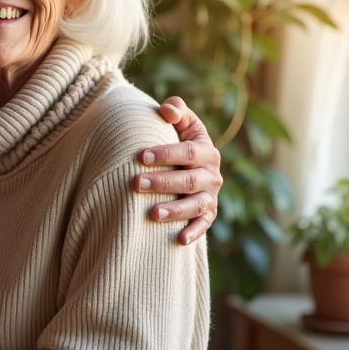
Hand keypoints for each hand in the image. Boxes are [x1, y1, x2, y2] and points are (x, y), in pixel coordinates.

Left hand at [134, 96, 221, 244]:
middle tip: (136, 184)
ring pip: (196, 204)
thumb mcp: (181, 123)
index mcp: (207, 151)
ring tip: (153, 214)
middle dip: (162, 182)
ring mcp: (210, 196)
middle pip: (188, 180)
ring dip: (176, 210)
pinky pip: (203, 225)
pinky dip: (193, 232)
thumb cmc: (178, 140)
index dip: (167, 153)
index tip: (141, 156)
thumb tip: (167, 110)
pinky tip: (179, 239)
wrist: (188, 165)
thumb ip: (176, 110)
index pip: (189, 151)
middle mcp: (212, 175)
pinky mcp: (207, 214)